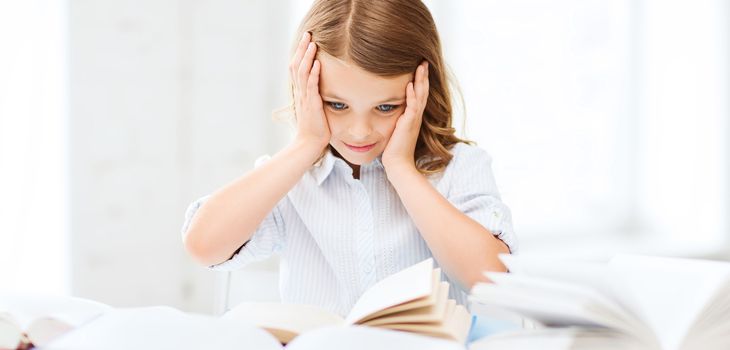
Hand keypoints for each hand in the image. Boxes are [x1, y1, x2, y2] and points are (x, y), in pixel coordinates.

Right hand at [290, 32, 329, 149]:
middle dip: (302, 49)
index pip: (297, 68)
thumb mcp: (312, 108)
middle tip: (307, 34)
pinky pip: (311, 86)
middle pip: (297, 66)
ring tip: (312, 43)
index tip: (305, 40)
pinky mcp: (312, 105)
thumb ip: (313, 96)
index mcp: (299, 92)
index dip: (300, 53)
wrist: (309, 144)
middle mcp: (300, 93)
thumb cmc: (314, 128)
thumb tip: (319, 87)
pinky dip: (314, 74)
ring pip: (303, 73)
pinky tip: (317, 63)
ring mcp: (305, 98)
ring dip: (307, 57)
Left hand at [382, 61, 428, 174]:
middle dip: (423, 76)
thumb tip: (385, 108)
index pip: (418, 94)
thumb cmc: (394, 149)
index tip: (419, 67)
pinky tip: (409, 85)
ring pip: (420, 96)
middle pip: (422, 91)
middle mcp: (416, 116)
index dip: (420, 81)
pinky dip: (411, 95)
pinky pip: (412, 107)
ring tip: (421, 66)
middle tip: (424, 61)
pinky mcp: (408, 125)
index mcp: (413, 116)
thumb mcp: (395, 129)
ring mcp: (414, 120)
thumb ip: (395, 118)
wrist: (398, 164)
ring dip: (420, 81)